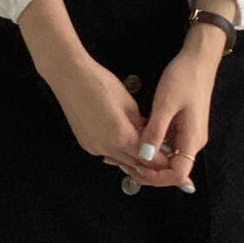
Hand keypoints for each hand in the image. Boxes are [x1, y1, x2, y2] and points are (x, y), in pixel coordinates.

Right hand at [49, 56, 169, 176]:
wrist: (70, 76)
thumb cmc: (99, 83)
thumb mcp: (130, 104)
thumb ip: (142, 126)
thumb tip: (149, 137)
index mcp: (122, 137)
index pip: (150, 160)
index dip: (164, 161)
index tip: (173, 159)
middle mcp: (106, 148)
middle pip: (136, 166)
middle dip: (151, 163)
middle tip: (162, 157)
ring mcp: (93, 147)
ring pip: (121, 161)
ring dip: (134, 158)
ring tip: (146, 149)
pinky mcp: (85, 143)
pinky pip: (107, 153)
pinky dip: (119, 151)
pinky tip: (125, 140)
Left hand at [124, 33, 220, 191]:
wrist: (198, 59)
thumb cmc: (183, 79)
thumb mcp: (165, 104)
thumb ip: (156, 131)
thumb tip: (144, 157)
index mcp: (192, 139)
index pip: (178, 174)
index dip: (157, 177)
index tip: (134, 169)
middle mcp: (193, 142)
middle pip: (172, 168)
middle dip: (149, 170)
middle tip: (121, 163)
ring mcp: (188, 134)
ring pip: (168, 156)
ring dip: (148, 158)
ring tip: (122, 152)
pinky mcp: (182, 126)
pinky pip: (167, 143)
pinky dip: (151, 145)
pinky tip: (133, 138)